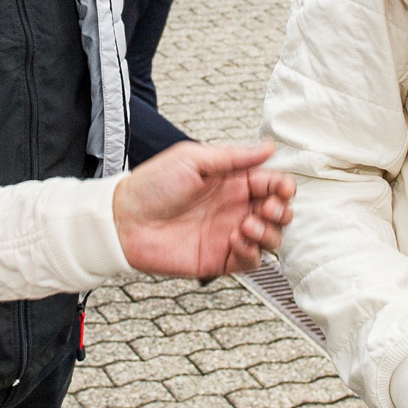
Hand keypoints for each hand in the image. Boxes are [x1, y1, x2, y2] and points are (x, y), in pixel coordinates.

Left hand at [111, 141, 293, 278]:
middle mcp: (235, 207)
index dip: (283, 185)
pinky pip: (252, 261)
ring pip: (271, 238)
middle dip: (282, 210)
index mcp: (232, 181)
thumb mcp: (193, 160)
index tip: (282, 187)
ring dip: (269, 232)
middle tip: (268, 208)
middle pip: (278, 211)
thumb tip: (268, 146)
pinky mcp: (221, 259)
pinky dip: (252, 252)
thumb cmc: (152, 186)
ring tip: (247, 225)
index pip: (272, 183)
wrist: (124, 221)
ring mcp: (230, 233)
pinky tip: (235, 240)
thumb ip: (233, 157)